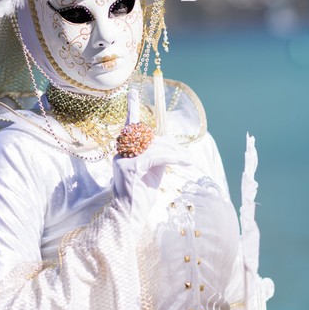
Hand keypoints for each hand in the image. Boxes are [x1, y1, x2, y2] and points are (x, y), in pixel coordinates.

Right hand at [113, 89, 188, 235]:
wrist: (128, 218)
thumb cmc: (140, 197)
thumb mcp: (152, 172)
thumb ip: (158, 156)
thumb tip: (171, 145)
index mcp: (124, 151)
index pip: (129, 126)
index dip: (132, 108)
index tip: (132, 91)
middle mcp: (121, 152)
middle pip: (150, 136)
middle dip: (171, 145)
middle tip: (185, 157)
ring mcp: (123, 158)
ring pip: (154, 145)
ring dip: (175, 152)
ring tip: (187, 161)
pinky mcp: (129, 167)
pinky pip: (155, 155)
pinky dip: (172, 157)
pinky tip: (183, 162)